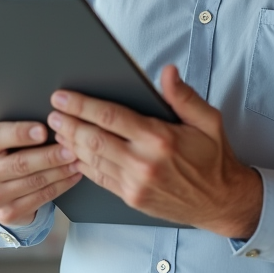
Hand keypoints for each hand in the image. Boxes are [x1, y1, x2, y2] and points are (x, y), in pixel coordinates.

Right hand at [0, 120, 83, 226]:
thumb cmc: (8, 151)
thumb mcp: (6, 136)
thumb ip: (22, 128)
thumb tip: (54, 120)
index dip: (20, 134)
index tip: (43, 130)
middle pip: (19, 163)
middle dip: (49, 156)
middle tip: (72, 148)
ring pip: (33, 182)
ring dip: (60, 171)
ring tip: (78, 160)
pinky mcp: (8, 214)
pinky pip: (40, 198)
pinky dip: (60, 186)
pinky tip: (73, 176)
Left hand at [47, 65, 262, 237]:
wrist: (221, 201)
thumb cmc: (214, 157)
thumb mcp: (208, 120)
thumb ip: (183, 96)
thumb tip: (167, 71)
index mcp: (160, 138)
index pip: (111, 117)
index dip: (82, 105)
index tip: (63, 97)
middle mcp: (144, 162)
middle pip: (94, 139)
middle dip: (68, 124)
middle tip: (51, 113)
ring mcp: (135, 184)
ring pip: (92, 160)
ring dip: (71, 144)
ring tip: (57, 131)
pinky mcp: (132, 198)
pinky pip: (100, 178)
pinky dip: (82, 165)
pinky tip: (73, 154)